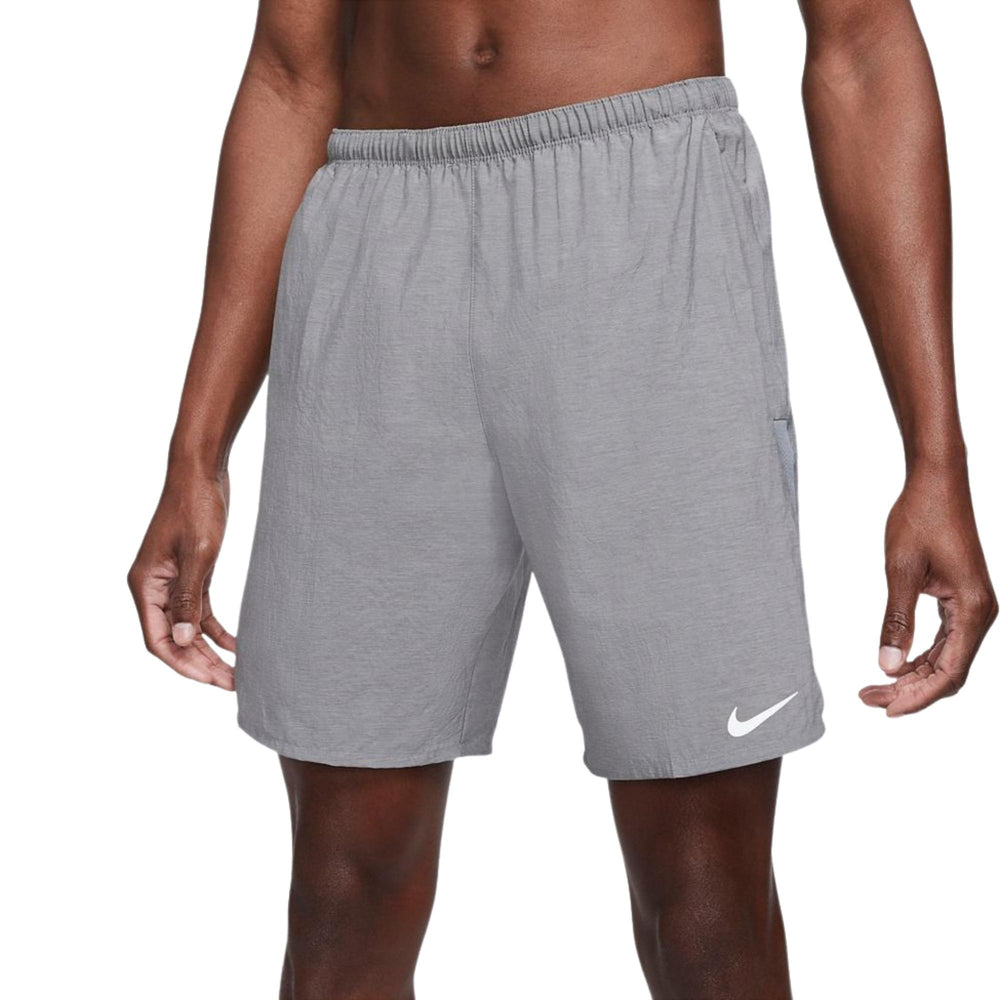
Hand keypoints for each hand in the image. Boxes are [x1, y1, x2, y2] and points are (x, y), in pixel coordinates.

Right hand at [128, 471, 235, 689]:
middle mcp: (154, 588)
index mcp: (146, 585)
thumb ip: (190, 598)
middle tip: (232, 685)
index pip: (159, 640)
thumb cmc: (197, 506)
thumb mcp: (199, 554)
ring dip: (209, 652)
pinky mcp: (191, 574)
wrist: (202, 470)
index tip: (212, 681)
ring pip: (187, 629)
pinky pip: (200, 611)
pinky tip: (237, 646)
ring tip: (236, 674)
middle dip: (200, 665)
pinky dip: (216, 630)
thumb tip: (183, 641)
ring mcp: (172, 582)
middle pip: (174, 640)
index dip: (183, 665)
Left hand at [860, 462, 996, 715]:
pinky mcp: (961, 599)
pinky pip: (944, 641)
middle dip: (909, 691)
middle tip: (867, 697)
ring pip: (946, 659)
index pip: (949, 673)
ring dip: (912, 676)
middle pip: (949, 672)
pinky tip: (894, 664)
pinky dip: (919, 657)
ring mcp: (973, 607)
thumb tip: (887, 667)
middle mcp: (981, 612)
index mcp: (974, 610)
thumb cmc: (920, 518)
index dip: (918, 698)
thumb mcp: (900, 570)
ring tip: (872, 686)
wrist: (936, 482)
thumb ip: (896, 620)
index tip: (886, 711)